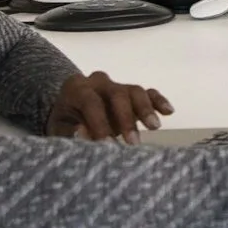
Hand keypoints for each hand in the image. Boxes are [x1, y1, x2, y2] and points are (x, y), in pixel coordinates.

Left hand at [47, 71, 173, 141]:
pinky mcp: (131, 93)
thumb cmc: (65, 123)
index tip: (107, 145)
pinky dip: (158, 100)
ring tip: (154, 127)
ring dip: (145, 109)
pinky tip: (169, 111)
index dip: (99, 122)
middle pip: (117, 93)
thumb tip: (82, 133)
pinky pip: (147, 92)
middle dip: (126, 118)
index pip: (91, 102)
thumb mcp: (59, 129)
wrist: (71, 112)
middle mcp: (98, 82)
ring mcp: (117, 86)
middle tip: (133, 142)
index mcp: (77, 88)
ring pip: (134, 90)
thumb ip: (69, 132)